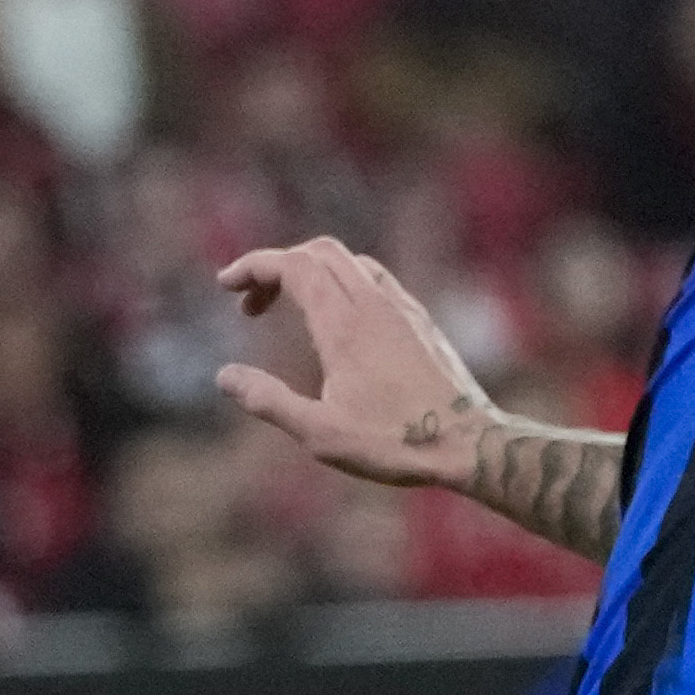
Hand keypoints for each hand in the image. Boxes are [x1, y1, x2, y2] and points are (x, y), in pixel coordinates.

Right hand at [214, 236, 490, 491]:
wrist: (470, 443)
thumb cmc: (395, 443)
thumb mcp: (319, 433)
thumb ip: (268, 401)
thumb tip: (224, 376)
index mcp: (344, 324)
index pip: (292, 265)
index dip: (253, 265)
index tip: (225, 284)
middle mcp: (373, 303)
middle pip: (317, 252)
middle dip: (275, 266)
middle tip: (250, 305)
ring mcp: (401, 307)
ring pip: (348, 261)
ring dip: (309, 272)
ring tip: (288, 309)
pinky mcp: (419, 319)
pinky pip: (373, 278)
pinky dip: (340, 282)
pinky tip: (336, 321)